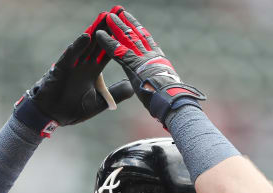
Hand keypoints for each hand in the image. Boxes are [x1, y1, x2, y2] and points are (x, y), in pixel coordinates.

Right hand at [14, 12, 133, 136]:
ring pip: (86, 45)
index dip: (118, 41)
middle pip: (99, 43)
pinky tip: (87, 37)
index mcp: (94, 71)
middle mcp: (84, 64)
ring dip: (95, 31)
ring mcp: (73, 65)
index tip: (128, 29)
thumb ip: (114, 94)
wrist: (52, 116)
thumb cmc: (73, 109)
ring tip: (104, 18)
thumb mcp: (98, 102)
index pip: (109, 52)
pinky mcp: (62, 68)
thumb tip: (132, 87)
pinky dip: (79, 46)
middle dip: (108, 29)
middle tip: (118, 12)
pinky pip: (71, 55)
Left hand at [95, 7, 205, 123]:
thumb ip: (159, 83)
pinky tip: (99, 35)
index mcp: (160, 61)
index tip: (135, 23)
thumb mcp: (166, 89)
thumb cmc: (172, 100)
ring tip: (107, 16)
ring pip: (127, 39)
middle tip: (119, 12)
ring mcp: (143, 59)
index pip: (148, 42)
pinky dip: (107, 42)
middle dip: (128, 23)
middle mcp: (152, 56)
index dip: (140, 31)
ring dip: (116, 27)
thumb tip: (159, 88)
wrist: (173, 101)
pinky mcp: (133, 65)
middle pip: (137, 35)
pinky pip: (117, 51)